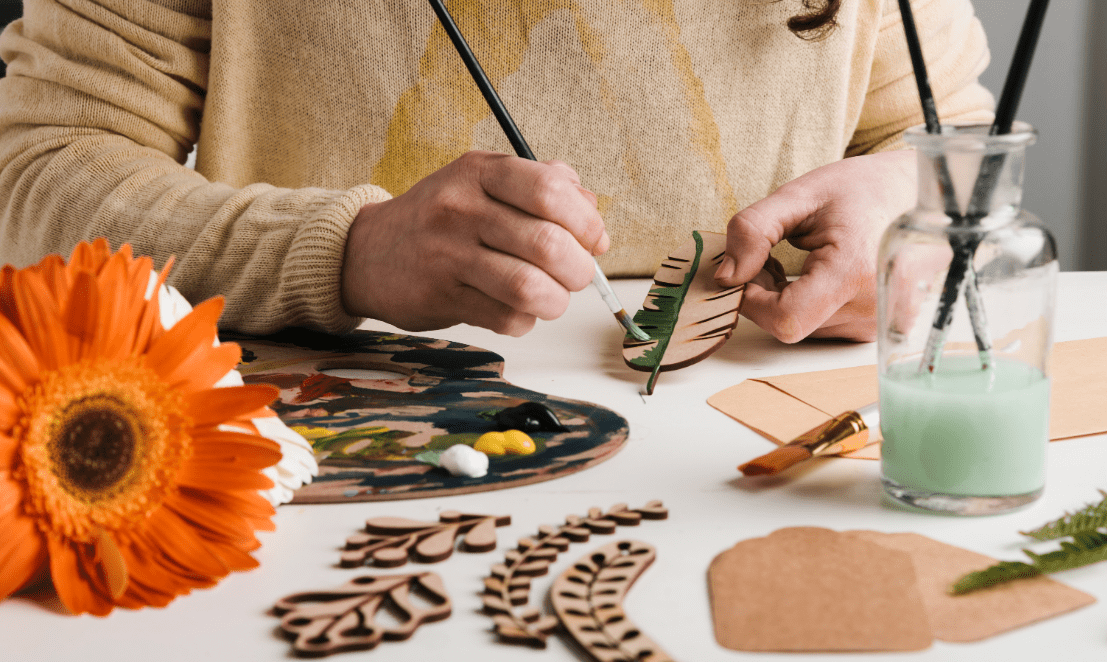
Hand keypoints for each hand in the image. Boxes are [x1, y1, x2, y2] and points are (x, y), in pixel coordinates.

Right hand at [341, 151, 607, 335]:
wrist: (368, 251)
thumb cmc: (441, 218)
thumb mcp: (485, 182)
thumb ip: (542, 187)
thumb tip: (594, 218)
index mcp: (481, 171)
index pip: (551, 191)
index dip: (586, 221)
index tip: (593, 240)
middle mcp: (462, 208)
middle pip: (547, 244)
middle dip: (578, 269)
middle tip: (577, 276)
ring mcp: (448, 254)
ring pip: (528, 287)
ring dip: (555, 301)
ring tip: (552, 298)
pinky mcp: (441, 296)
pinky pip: (505, 318)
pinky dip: (524, 320)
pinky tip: (515, 309)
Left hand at [714, 150, 916, 341]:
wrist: (926, 192)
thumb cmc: (864, 189)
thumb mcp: (800, 195)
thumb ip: (753, 230)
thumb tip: (725, 276)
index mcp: (854, 271)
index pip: (784, 319)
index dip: (752, 300)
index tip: (744, 271)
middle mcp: (873, 307)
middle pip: (790, 324)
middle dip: (765, 294)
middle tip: (770, 255)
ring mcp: (880, 322)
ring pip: (804, 329)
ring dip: (786, 301)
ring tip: (800, 260)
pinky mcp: (880, 328)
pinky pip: (825, 328)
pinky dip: (809, 306)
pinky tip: (818, 276)